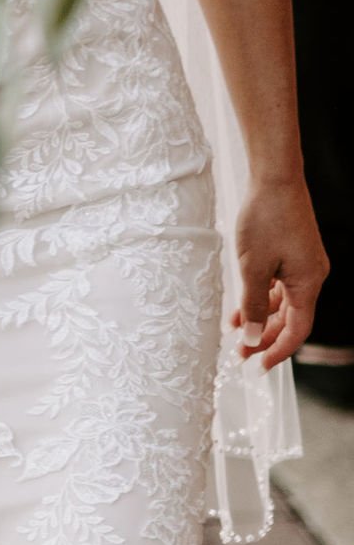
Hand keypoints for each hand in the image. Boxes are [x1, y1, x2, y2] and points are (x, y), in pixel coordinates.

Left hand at [232, 172, 326, 371]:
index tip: (258, 367)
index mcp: (308, 283)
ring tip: (234, 334)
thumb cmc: (264, 218)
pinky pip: (279, 286)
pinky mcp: (293, 255)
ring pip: (283, 304)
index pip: (298, 330)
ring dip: (259, 319)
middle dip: (265, 338)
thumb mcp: (252, 267)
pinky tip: (238, 309)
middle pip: (291, 319)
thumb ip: (251, 305)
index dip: (278, 351)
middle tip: (240, 354)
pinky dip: (260, 299)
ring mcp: (303, 265)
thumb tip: (250, 337)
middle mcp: (311, 276)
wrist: (274, 178)